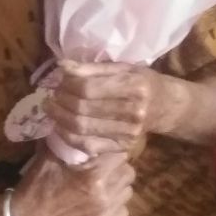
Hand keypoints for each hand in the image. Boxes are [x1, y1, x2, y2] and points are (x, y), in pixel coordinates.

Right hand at [11, 146, 133, 215]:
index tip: (103, 148)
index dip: (112, 149)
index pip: (120, 155)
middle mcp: (105, 195)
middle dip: (118, 165)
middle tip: (104, 164)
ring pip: (128, 191)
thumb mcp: (50, 154)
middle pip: (128, 173)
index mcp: (94, 175)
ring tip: (103, 181)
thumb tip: (71, 119)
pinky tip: (101, 199)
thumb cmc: (39, 182)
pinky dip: (115, 204)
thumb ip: (66, 138)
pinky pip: (123, 211)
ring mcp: (106, 214)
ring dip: (118, 184)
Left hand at [43, 61, 172, 156]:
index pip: (88, 88)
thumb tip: (62, 66)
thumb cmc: (140, 81)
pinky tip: (59, 124)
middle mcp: (133, 113)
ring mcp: (127, 134)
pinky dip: (67, 135)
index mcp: (133, 87)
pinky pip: (87, 145)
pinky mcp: (121, 148)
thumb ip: (91, 68)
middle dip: (60, 100)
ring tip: (50, 107)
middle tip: (51, 93)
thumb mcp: (122, 67)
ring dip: (59, 117)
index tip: (58, 78)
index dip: (67, 84)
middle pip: (82, 109)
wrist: (164, 107)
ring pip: (81, 128)